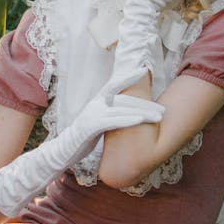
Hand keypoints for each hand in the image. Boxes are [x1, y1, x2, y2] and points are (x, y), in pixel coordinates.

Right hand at [0, 90, 163, 216]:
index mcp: (96, 102)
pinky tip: (141, 120)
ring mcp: (92, 114)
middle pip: (125, 99)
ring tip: (160, 116)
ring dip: (143, 112)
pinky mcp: (91, 126)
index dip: (129, 76)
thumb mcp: (96, 127)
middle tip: (163, 109)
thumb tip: (121, 116)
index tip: (145, 69)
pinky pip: (114, 121)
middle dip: (146, 103)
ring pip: (123, 109)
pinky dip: (129, 119)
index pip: (115, 85)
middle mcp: (95, 104)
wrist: (60, 155)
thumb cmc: (79, 143)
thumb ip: (107, 118)